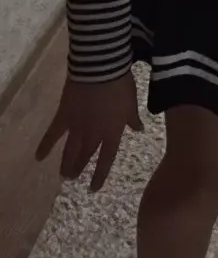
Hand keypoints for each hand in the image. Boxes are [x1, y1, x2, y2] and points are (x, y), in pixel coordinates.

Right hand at [36, 72, 142, 191]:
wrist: (101, 70)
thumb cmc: (121, 85)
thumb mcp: (132, 102)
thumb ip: (133, 119)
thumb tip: (139, 129)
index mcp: (112, 133)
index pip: (106, 159)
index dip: (100, 175)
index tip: (93, 188)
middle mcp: (94, 135)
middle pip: (85, 157)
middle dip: (79, 169)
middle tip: (73, 178)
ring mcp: (77, 127)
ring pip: (70, 151)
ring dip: (66, 164)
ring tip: (63, 175)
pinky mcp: (64, 117)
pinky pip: (52, 134)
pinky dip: (45, 145)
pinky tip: (38, 157)